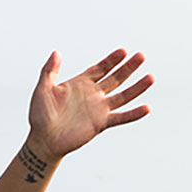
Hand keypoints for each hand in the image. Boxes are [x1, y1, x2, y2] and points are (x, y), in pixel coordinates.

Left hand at [26, 48, 152, 162]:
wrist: (43, 140)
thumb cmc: (40, 115)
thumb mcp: (42, 89)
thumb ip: (49, 71)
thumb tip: (56, 52)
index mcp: (81, 84)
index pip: (101, 68)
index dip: (112, 60)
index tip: (123, 51)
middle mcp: (93, 95)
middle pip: (116, 78)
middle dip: (128, 68)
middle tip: (141, 56)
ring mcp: (99, 109)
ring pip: (123, 96)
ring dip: (137, 87)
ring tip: (151, 77)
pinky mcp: (101, 124)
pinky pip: (121, 118)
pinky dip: (134, 114)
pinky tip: (147, 108)